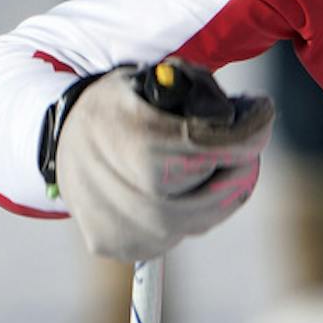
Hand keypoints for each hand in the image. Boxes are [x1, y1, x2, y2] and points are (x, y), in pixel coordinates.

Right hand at [51, 63, 273, 260]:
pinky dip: (190, 211)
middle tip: (243, 136)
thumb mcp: (151, 77)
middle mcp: (129, 192)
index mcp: (136, 141)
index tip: (263, 109)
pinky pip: (178, 233)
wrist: (58, 138)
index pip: (218, 146)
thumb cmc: (116, 103)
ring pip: (204, 217)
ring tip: (211, 159)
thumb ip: (197, 90)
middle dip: (240, 159)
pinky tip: (179, 185)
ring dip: (220, 189)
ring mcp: (123, 227)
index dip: (252, 130)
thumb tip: (236, 118)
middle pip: (218, 188)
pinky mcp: (118, 246)